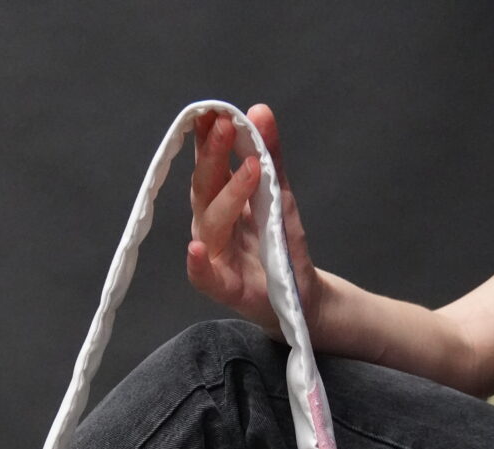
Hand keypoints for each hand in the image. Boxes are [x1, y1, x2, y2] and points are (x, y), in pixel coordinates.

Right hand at [187, 103, 321, 340]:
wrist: (298, 294)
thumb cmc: (280, 246)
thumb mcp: (278, 194)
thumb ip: (269, 156)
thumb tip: (259, 109)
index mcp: (220, 201)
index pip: (209, 165)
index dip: (206, 138)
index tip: (211, 109)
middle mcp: (210, 226)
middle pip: (204, 188)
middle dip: (213, 156)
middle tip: (227, 125)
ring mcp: (215, 256)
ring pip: (211, 223)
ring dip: (226, 195)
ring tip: (251, 168)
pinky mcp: (224, 287)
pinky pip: (204, 276)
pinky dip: (197, 264)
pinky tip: (195, 248)